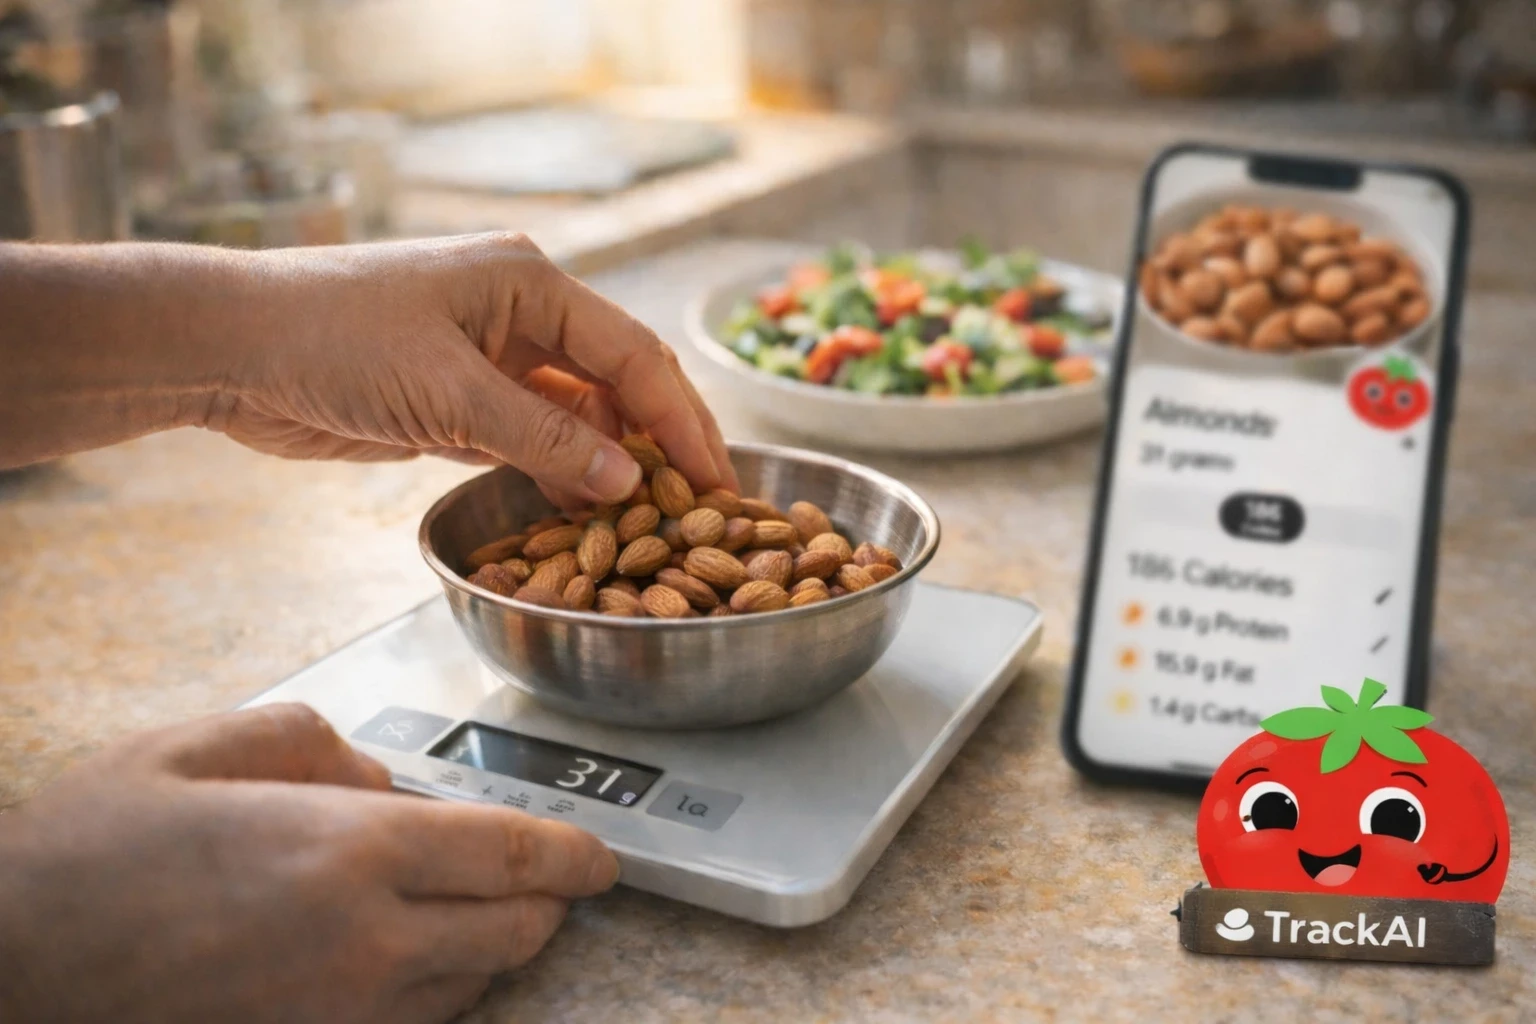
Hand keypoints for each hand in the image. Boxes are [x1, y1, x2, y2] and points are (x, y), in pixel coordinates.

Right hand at [0, 703, 618, 1023]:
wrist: (3, 969)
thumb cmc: (87, 857)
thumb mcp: (197, 749)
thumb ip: (311, 744)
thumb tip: (375, 782)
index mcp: (349, 851)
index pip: (513, 856)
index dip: (576, 856)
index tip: (603, 857)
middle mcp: (365, 946)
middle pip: (515, 932)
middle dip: (544, 902)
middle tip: (541, 875)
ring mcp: (341, 1018)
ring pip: (473, 986)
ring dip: (492, 947)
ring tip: (467, 907)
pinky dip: (437, 989)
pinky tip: (402, 955)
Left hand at [208, 234, 736, 505]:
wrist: (229, 349)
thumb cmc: (332, 338)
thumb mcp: (447, 391)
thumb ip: (541, 436)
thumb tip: (628, 481)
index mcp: (530, 282)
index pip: (633, 355)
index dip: (681, 421)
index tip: (719, 479)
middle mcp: (519, 315)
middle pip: (616, 383)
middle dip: (662, 441)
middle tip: (710, 502)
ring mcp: (489, 360)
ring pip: (576, 416)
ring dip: (610, 464)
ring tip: (656, 520)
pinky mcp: (457, 404)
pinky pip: (530, 441)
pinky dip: (560, 474)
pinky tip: (589, 512)